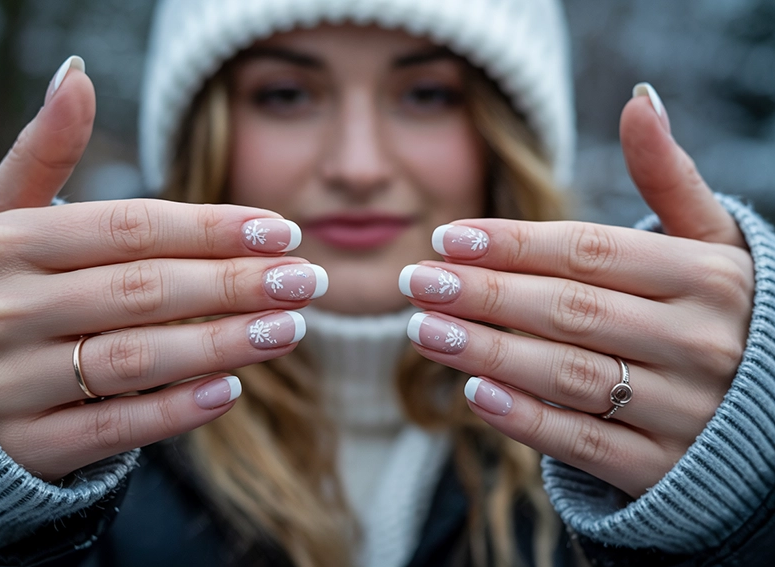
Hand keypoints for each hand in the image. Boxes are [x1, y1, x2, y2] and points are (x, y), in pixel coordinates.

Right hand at [0, 58, 321, 480]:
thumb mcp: (3, 215)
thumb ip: (44, 151)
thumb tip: (77, 74)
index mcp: (6, 243)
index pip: (132, 229)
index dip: (215, 228)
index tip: (284, 231)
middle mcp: (3, 310)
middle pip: (145, 291)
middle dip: (237, 284)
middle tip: (307, 281)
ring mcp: (10, 382)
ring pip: (135, 358)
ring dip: (223, 344)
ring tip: (290, 331)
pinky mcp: (26, 445)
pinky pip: (111, 428)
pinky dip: (174, 409)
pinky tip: (230, 391)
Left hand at [401, 86, 752, 496]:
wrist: (767, 413)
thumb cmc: (718, 312)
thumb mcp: (710, 243)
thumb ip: (669, 178)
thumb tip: (638, 100)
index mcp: (706, 277)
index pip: (589, 254)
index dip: (512, 244)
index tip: (445, 237)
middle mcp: (700, 342)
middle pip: (569, 310)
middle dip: (483, 294)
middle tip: (413, 282)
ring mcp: (685, 411)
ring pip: (567, 374)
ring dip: (486, 352)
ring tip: (423, 331)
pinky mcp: (664, 469)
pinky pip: (585, 443)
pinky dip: (526, 421)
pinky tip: (473, 394)